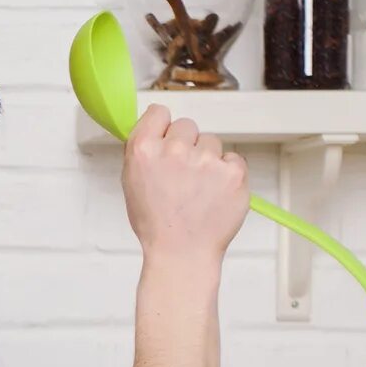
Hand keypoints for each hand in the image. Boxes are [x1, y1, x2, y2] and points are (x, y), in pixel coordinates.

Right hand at [120, 103, 249, 265]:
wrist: (181, 253)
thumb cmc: (156, 224)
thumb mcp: (132, 183)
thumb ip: (143, 151)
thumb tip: (155, 130)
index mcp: (144, 150)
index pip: (159, 112)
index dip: (164, 128)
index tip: (167, 141)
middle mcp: (175, 150)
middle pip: (188, 125)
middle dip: (188, 145)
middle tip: (184, 174)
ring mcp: (206, 160)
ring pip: (212, 141)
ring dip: (209, 160)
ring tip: (199, 189)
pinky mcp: (233, 172)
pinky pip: (234, 159)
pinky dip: (228, 174)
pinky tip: (215, 194)